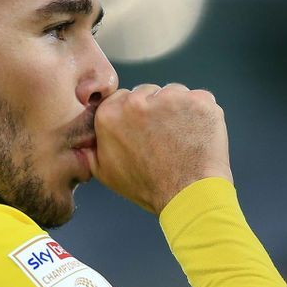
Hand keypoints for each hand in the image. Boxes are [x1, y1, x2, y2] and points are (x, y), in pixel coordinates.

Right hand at [88, 83, 232, 213]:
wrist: (187, 195)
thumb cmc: (147, 186)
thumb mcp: (104, 171)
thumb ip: (91, 146)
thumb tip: (85, 136)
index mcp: (110, 114)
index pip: (123, 98)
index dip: (135, 115)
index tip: (144, 131)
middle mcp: (137, 100)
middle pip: (148, 92)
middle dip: (156, 109)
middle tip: (163, 138)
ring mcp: (171, 98)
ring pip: (174, 93)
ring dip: (179, 110)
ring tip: (181, 139)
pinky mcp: (198, 100)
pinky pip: (200, 99)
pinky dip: (201, 114)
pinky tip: (197, 134)